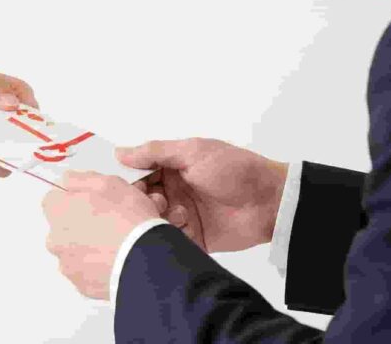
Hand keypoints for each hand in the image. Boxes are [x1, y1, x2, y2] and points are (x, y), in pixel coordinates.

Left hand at [0, 65, 37, 176]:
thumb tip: (14, 104)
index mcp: (20, 96)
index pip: (37, 116)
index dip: (36, 130)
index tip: (24, 139)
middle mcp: (16, 118)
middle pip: (27, 140)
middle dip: (18, 149)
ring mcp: (1, 135)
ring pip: (12, 155)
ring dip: (0, 159)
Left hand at [42, 171, 161, 300]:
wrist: (145, 261)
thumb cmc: (127, 219)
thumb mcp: (109, 183)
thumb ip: (81, 179)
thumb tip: (68, 180)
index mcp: (58, 211)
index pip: (53, 199)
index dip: (72, 198)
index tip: (91, 201)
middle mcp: (55, 239)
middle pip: (62, 227)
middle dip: (80, 224)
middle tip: (109, 222)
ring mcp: (67, 264)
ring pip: (74, 251)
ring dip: (89, 246)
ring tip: (117, 244)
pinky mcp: (81, 285)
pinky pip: (85, 272)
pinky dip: (97, 267)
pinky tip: (116, 260)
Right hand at [118, 138, 288, 252]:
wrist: (270, 202)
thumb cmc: (235, 170)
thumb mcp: (193, 151)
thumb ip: (155, 152)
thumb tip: (120, 152)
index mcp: (171, 168)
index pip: (138, 174)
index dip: (129, 180)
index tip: (124, 184)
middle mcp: (173, 191)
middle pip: (141, 199)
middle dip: (142, 200)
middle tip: (155, 199)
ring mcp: (181, 215)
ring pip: (152, 220)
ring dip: (157, 216)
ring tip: (175, 212)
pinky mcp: (191, 238)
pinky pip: (169, 239)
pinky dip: (169, 233)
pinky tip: (182, 225)